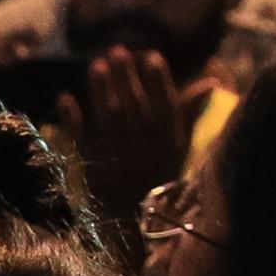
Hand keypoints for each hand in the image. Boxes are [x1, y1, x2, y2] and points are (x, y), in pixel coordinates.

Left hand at [59, 47, 186, 226]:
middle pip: (133, 105)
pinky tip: (64, 97)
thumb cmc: (160, 182)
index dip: (158, 79)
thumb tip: (211, 80)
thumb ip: (191, 114)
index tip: (151, 55)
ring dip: (101, 89)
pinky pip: (80, 139)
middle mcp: (143, 147)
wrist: (134, 226)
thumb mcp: (181, 149)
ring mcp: (116, 156)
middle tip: (117, 50)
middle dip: (125, 76)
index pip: (165, 104)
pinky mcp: (91, 166)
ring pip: (108, 116)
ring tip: (96, 64)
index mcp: (168, 143)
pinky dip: (72, 118)